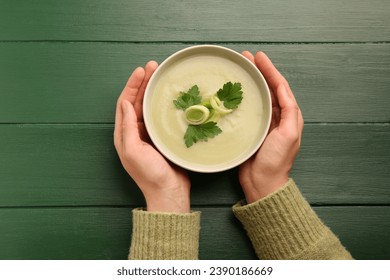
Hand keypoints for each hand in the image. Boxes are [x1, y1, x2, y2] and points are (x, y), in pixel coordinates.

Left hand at [114, 61, 190, 212]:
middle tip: (153, 66)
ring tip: (161, 75)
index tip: (140, 71)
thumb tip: (126, 103)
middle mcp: (135, 131)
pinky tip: (171, 95)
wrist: (169, 192)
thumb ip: (127, 128)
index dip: (131, 86)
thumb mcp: (132, 152)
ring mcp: (149, 134)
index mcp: (125, 134)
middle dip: (143, 83)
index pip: (125, 103)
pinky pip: (161, 116)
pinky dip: (164, 103)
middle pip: (137, 101)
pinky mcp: (163, 137)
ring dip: (153, 90)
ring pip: (149, 106)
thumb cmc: (149, 175)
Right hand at [239, 51, 303, 202]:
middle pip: (268, 88)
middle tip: (246, 57)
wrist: (262, 182)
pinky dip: (242, 97)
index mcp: (289, 116)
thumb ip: (289, 112)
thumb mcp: (289, 135)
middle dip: (258, 71)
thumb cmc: (276, 160)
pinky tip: (233, 92)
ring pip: (257, 96)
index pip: (280, 87)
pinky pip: (247, 109)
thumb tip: (282, 90)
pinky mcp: (250, 130)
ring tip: (240, 68)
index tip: (259, 57)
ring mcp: (263, 123)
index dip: (270, 70)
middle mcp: (277, 116)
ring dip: (250, 82)